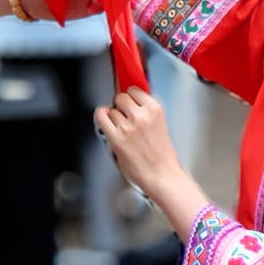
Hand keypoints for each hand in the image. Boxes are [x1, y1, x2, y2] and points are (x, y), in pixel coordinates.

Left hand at [95, 84, 187, 202]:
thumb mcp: (161, 124)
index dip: (131, 98)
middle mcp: (141, 115)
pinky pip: (101, 117)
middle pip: (121, 97)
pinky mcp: (116, 138)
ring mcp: (128, 126)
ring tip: (122, 129)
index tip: (131, 103)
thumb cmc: (162, 155)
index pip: (134, 90)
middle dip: (121, 106)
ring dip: (114, 117)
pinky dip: (101, 117)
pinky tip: (106, 122)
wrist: (162, 174)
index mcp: (155, 109)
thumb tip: (131, 100)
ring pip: (111, 109)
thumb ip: (146, 111)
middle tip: (126, 116)